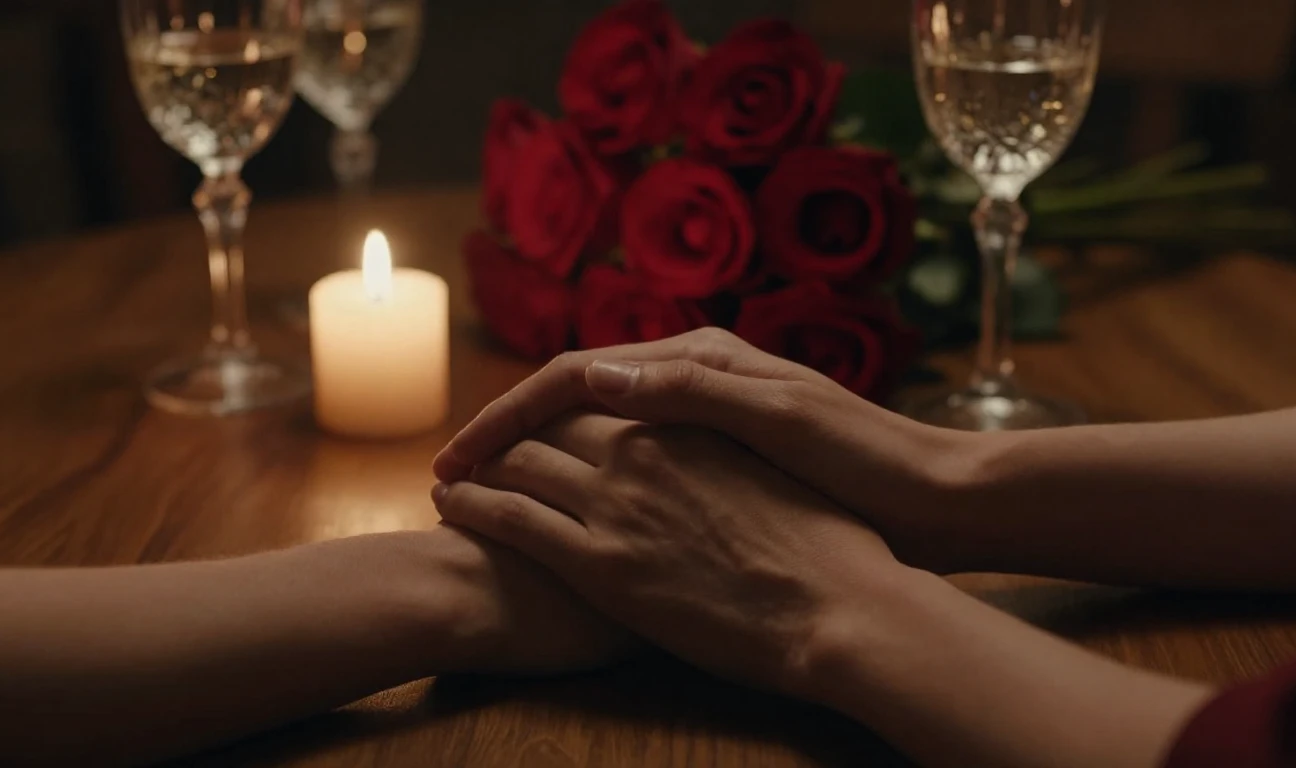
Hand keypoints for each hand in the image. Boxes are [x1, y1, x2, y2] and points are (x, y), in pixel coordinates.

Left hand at [433, 413, 906, 695]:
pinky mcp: (605, 561)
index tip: (524, 408)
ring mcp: (622, 499)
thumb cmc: (829, 535)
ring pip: (522, 461)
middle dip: (502, 425)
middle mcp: (647, 440)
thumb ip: (714, 425)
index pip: (589, 379)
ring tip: (452, 470)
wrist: (843, 605)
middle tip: (469, 440)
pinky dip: (476, 506)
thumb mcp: (778, 451)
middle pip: (548, 416)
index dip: (546, 393)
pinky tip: (453, 506)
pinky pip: (515, 519)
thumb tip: (673, 411)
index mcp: (690, 407)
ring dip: (479, 461)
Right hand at [435, 328, 981, 571]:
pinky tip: (562, 512)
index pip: (577, 372)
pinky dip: (585, 480)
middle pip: (576, 395)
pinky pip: (630, 461)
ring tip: (487, 493)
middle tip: (452, 475)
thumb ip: (691, 391)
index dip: (510, 414)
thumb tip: (596, 372)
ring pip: (596, 428)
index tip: (459, 456)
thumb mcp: (778, 416)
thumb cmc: (861, 457)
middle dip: (509, 431)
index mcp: (700, 358)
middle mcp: (694, 378)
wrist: (929, 497)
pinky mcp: (719, 458)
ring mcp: (704, 419)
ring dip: (539, 454)